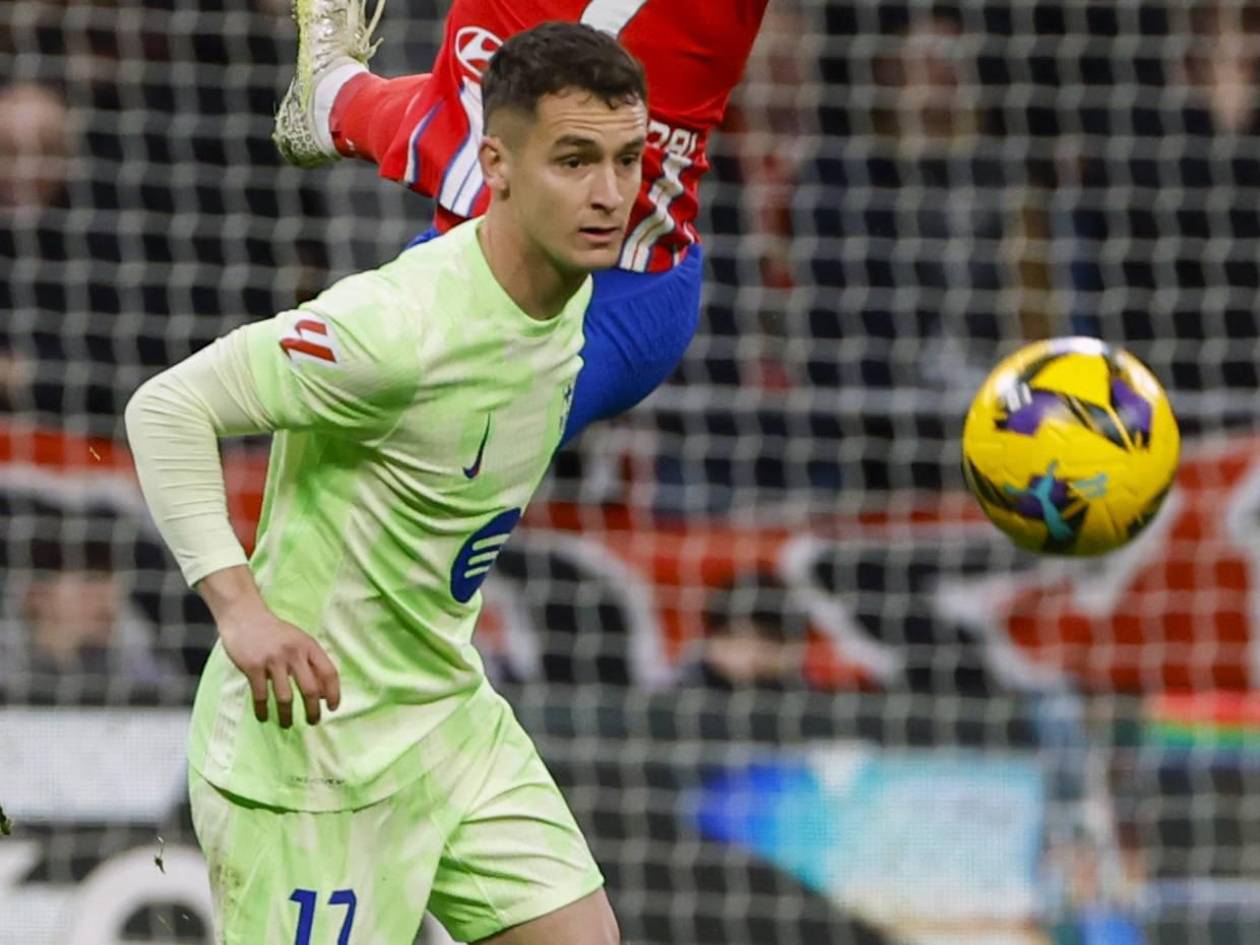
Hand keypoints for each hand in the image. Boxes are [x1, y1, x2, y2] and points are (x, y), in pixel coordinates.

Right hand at [217, 604, 341, 726]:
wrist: (245, 616)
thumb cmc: (275, 633)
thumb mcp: (299, 642)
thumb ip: (312, 664)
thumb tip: (325, 694)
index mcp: (309, 646)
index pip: (329, 672)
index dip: (334, 693)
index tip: (333, 708)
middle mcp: (294, 653)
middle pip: (310, 689)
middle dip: (313, 710)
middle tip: (313, 722)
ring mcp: (273, 660)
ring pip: (285, 697)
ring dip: (287, 715)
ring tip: (287, 724)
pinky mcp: (253, 666)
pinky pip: (261, 695)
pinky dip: (262, 709)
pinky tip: (263, 717)